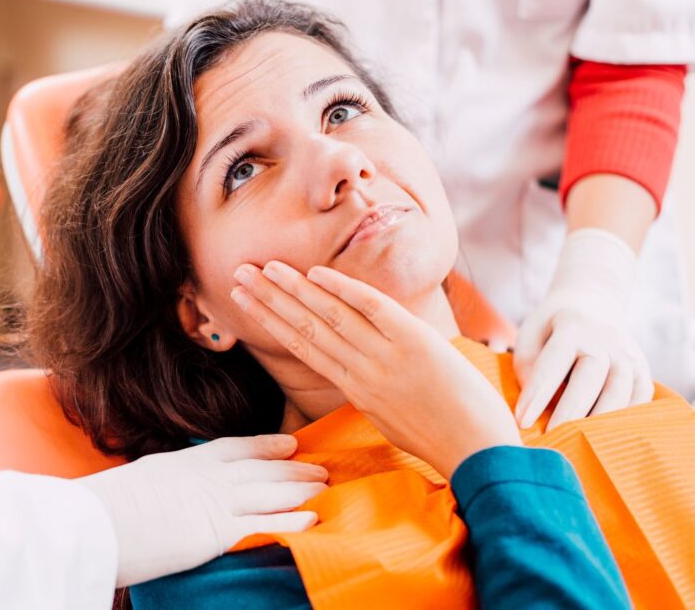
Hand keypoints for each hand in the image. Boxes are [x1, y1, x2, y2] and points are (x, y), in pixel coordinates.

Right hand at [79, 434, 326, 586]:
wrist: (95, 522)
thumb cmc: (106, 505)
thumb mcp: (142, 479)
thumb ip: (166, 480)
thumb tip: (171, 488)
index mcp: (187, 461)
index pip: (236, 448)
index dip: (267, 445)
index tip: (290, 443)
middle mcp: (207, 477)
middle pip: (263, 469)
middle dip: (295, 469)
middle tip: (322, 468)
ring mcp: (214, 503)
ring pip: (271, 492)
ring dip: (302, 490)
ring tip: (327, 489)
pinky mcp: (216, 533)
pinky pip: (264, 524)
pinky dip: (292, 519)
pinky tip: (314, 518)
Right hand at [232, 261, 520, 480]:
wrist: (480, 453)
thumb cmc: (441, 437)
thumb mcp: (391, 416)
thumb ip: (369, 386)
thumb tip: (354, 366)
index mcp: (355, 388)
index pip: (302, 346)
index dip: (270, 320)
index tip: (245, 301)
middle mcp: (361, 371)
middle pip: (305, 327)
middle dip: (269, 299)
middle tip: (239, 275)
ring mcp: (386, 356)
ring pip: (329, 316)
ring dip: (294, 289)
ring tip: (265, 268)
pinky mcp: (415, 343)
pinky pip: (372, 309)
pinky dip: (344, 290)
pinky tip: (316, 273)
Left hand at [514, 228, 653, 429]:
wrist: (594, 302)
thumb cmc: (552, 326)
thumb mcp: (531, 332)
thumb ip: (528, 366)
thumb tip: (537, 405)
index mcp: (572, 328)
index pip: (554, 363)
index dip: (537, 394)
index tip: (521, 420)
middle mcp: (605, 340)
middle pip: (591, 379)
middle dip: (570, 411)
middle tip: (552, 437)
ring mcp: (629, 355)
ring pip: (621, 392)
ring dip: (600, 420)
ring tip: (579, 443)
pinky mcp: (643, 370)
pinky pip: (640, 399)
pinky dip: (626, 419)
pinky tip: (607, 435)